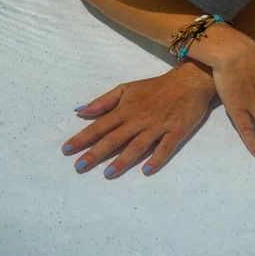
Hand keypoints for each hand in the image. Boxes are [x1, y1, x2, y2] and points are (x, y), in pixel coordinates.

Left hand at [60, 61, 215, 177]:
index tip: (66, 150)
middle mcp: (139, 119)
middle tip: (79, 167)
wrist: (188, 82)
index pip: (100, 125)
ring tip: (108, 173)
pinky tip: (147, 170)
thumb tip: (80, 111)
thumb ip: (104, 101)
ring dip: (123, 160)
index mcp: (126, 109)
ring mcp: (157, 126)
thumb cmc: (155, 87)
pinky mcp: (175, 132)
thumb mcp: (127, 88)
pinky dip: (157, 158)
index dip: (83, 137)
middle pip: (115, 138)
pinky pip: (165, 147)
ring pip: (138, 145)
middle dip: (96, 153)